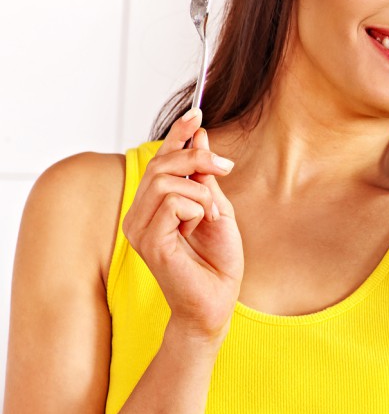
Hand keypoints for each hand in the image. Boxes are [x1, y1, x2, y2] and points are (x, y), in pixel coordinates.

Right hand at [122, 110, 243, 344]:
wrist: (218, 300)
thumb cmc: (217, 261)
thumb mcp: (217, 208)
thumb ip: (205, 177)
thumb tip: (201, 136)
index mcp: (152, 206)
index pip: (159, 160)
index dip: (177, 134)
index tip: (197, 112)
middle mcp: (138, 215)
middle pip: (161, 164)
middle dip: (198, 158)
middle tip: (225, 168)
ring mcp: (138, 228)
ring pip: (166, 181)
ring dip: (201, 192)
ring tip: (211, 214)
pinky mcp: (148, 242)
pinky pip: (173, 202)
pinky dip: (196, 208)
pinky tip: (200, 225)